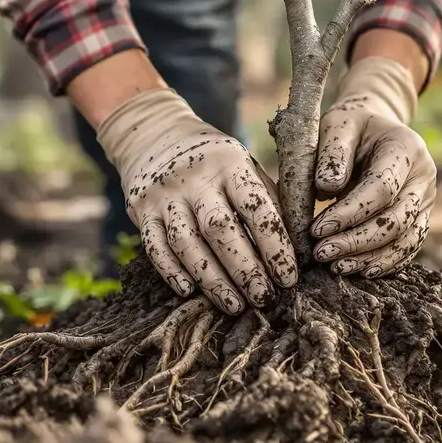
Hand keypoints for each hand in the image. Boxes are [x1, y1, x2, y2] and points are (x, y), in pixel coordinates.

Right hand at [97, 88, 296, 312]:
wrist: (156, 136)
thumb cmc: (216, 162)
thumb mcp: (245, 166)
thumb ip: (269, 200)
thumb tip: (300, 248)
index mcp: (230, 163)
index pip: (256, 208)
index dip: (275, 246)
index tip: (288, 278)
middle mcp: (195, 177)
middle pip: (220, 229)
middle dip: (245, 269)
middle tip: (264, 298)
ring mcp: (164, 194)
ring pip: (187, 243)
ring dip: (212, 280)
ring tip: (235, 306)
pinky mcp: (141, 210)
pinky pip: (155, 247)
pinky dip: (171, 272)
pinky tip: (189, 292)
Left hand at [311, 57, 436, 277]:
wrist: (375, 129)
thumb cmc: (350, 127)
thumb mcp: (337, 124)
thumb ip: (332, 151)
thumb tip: (328, 186)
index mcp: (406, 147)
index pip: (381, 188)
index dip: (350, 213)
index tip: (317, 229)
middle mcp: (424, 176)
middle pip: (396, 220)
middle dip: (357, 241)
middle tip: (321, 254)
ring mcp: (426, 200)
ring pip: (405, 240)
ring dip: (369, 258)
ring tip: (335, 268)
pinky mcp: (421, 218)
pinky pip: (408, 248)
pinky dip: (384, 263)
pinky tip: (359, 270)